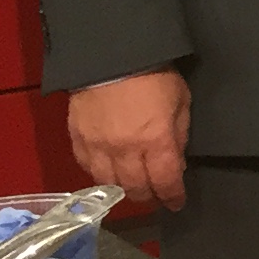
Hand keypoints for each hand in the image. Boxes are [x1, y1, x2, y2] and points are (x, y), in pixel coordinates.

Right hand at [69, 69, 191, 210]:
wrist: (112, 55)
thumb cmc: (155, 74)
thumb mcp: (181, 101)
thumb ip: (179, 135)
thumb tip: (176, 163)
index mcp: (156, 141)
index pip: (165, 181)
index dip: (172, 196)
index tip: (177, 203)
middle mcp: (125, 150)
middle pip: (135, 188)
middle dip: (148, 197)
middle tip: (155, 197)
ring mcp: (98, 146)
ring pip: (108, 184)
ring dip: (123, 190)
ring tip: (133, 189)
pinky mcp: (77, 139)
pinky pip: (86, 167)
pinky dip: (99, 175)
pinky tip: (108, 174)